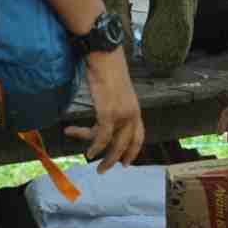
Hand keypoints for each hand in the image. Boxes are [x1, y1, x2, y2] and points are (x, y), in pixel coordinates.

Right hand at [65, 49, 143, 172]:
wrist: (104, 57)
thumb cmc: (106, 73)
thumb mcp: (114, 95)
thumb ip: (113, 109)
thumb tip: (102, 122)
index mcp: (135, 110)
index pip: (139, 135)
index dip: (133, 151)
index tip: (127, 163)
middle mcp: (132, 114)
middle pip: (127, 144)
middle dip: (116, 159)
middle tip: (104, 169)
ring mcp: (122, 114)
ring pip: (114, 143)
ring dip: (103, 156)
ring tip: (90, 159)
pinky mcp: (108, 112)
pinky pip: (103, 136)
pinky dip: (95, 145)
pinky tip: (88, 151)